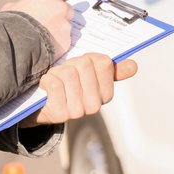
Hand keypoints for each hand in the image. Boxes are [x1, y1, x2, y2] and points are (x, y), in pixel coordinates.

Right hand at [1, 0, 75, 57]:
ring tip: (41, 38)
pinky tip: (44, 46)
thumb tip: (23, 7)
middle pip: (67, 10)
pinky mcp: (67, 41)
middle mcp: (61, 7)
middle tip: (48, 23)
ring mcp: (65, 25)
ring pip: (65, 27)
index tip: (59, 0)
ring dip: (57, 31)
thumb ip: (25, 4)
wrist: (15, 45)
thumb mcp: (12, 8)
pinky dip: (57, 44)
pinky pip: (64, 41)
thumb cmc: (10, 24)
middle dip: (60, 16)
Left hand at [18, 54, 137, 126]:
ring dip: (57, 72)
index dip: (88, 59)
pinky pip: (55, 84)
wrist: (40, 106)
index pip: (104, 63)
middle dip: (71, 64)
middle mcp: (95, 105)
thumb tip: (133, 66)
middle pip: (85, 65)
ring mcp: (78, 111)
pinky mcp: (60, 114)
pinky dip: (47, 80)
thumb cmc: (65, 85)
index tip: (79, 67)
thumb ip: (111, 69)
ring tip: (55, 81)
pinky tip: (46, 87)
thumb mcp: (87, 73)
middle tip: (64, 75)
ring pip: (69, 73)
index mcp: (106, 94)